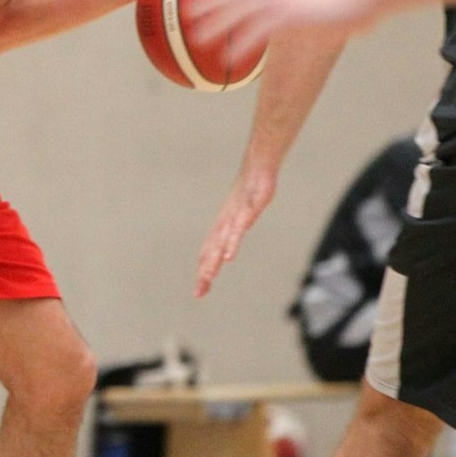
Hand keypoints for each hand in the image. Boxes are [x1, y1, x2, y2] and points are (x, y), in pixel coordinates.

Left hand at [195, 0, 385, 58]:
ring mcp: (287, 2)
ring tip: (196, 38)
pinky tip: (228, 57)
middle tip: (185, 14)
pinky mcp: (295, 18)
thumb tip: (314, 20)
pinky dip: (241, 43)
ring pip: (242, 12)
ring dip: (217, 24)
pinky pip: (260, 32)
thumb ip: (314, 8)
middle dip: (209, 4)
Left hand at [195, 166, 275, 296]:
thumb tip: (228, 247)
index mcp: (222, 226)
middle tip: (198, 291)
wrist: (257, 164)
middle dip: (205, 271)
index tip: (199, 292)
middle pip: (212, 249)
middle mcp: (225, 222)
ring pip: (223, 239)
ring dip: (215, 258)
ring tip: (209, 275)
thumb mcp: (241, 213)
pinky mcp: (249, 205)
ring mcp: (236, 214)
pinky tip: (230, 254)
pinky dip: (233, 240)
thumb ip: (234, 230)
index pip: (209, 252)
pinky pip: (240, 225)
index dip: (204, 272)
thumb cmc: (249, 190)